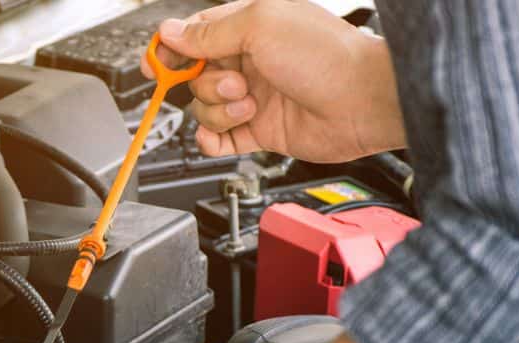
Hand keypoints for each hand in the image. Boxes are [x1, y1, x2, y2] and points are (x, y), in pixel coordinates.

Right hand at [142, 0, 406, 162]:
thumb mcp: (260, 26)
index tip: (156, 64)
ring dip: (219, 110)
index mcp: (247, 26)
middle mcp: (248, 61)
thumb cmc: (326, 56)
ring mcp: (252, 97)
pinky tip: (223, 134)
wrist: (362, 101)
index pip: (193, 36)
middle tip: (233, 82)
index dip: (170, 50)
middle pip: (195, 76)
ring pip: (204, 109)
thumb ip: (210, 32)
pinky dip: (213, 139)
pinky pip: (218, 139)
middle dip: (206, 82)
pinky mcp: (259, 130)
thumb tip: (171, 32)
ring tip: (250, 104)